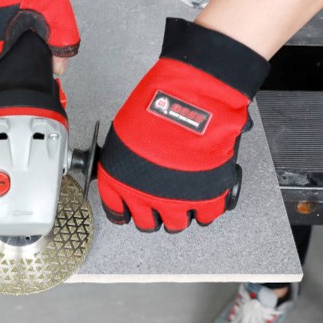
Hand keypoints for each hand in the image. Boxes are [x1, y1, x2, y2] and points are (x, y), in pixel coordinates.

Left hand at [97, 18, 269, 232]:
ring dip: (179, 216)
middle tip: (160, 205)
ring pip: (176, 224)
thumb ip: (128, 158)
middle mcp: (144, 195)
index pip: (116, 209)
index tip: (128, 211)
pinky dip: (206, 211)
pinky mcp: (206, 197)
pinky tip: (205, 203)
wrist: (192, 98)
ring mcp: (176, 200)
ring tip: (184, 202)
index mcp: (119, 179)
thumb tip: (135, 165)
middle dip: (153, 215)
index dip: (124, 211)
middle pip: (147, 223)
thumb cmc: (159, 104)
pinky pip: (206, 217)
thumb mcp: (127, 131)